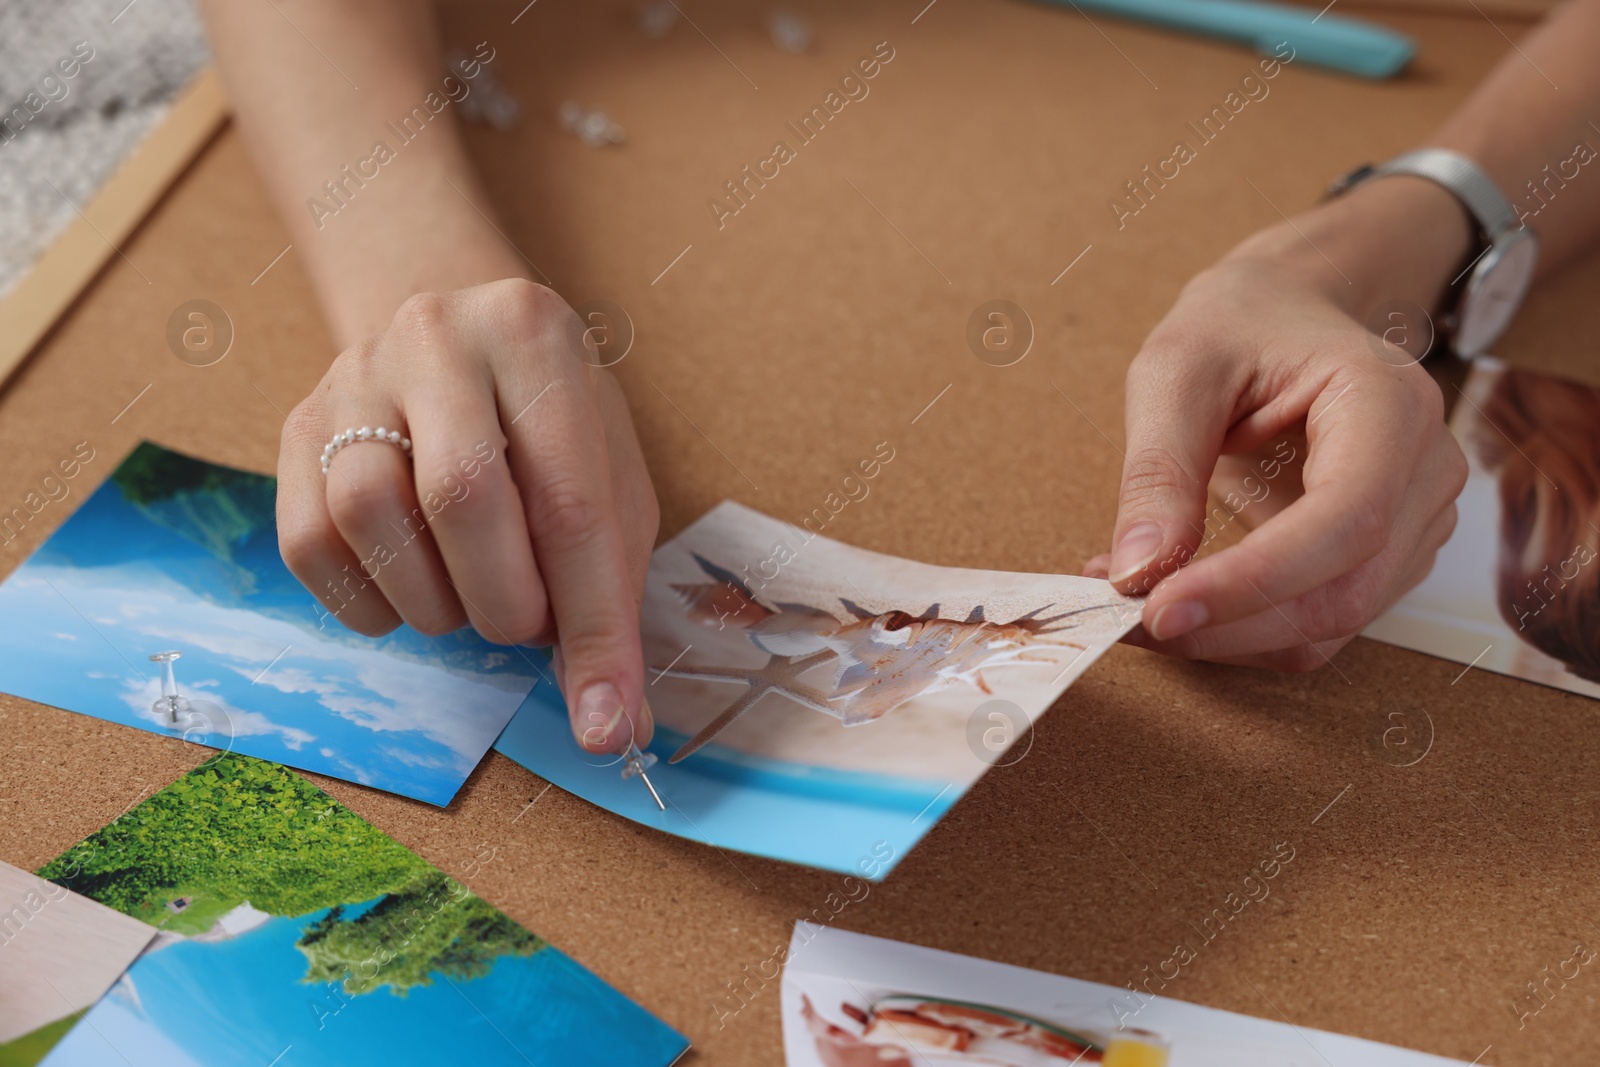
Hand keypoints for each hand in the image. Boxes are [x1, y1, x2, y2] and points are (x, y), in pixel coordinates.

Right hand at [279, 279, 658, 751]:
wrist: (455, 336)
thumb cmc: (546, 420)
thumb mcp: (605, 474)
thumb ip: (610, 585)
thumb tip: (608, 720)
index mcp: (535, 340)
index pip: (571, 502)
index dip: (593, 626)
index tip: (606, 722)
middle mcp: (438, 340)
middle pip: (461, 498)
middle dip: (506, 604)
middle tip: (527, 627)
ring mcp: (355, 379)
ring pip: (369, 515)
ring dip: (433, 602)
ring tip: (470, 597)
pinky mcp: (298, 426)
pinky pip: (309, 543)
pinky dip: (367, 600)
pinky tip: (408, 589)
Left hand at [1085, 183, 1471, 670]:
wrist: (1287, 310)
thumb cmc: (1237, 327)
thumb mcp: (1175, 372)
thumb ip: (1158, 470)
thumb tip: (1138, 572)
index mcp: (1389, 403)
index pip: (1345, 521)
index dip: (1254, 581)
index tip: (1158, 609)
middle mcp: (1426, 470)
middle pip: (1342, 593)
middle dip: (1227, 625)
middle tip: (1119, 619)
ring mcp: (1417, 521)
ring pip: (1327, 625)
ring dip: (1225, 636)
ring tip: (1132, 599)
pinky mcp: (1386, 558)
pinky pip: (1315, 624)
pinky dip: (1240, 628)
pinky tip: (1176, 593)